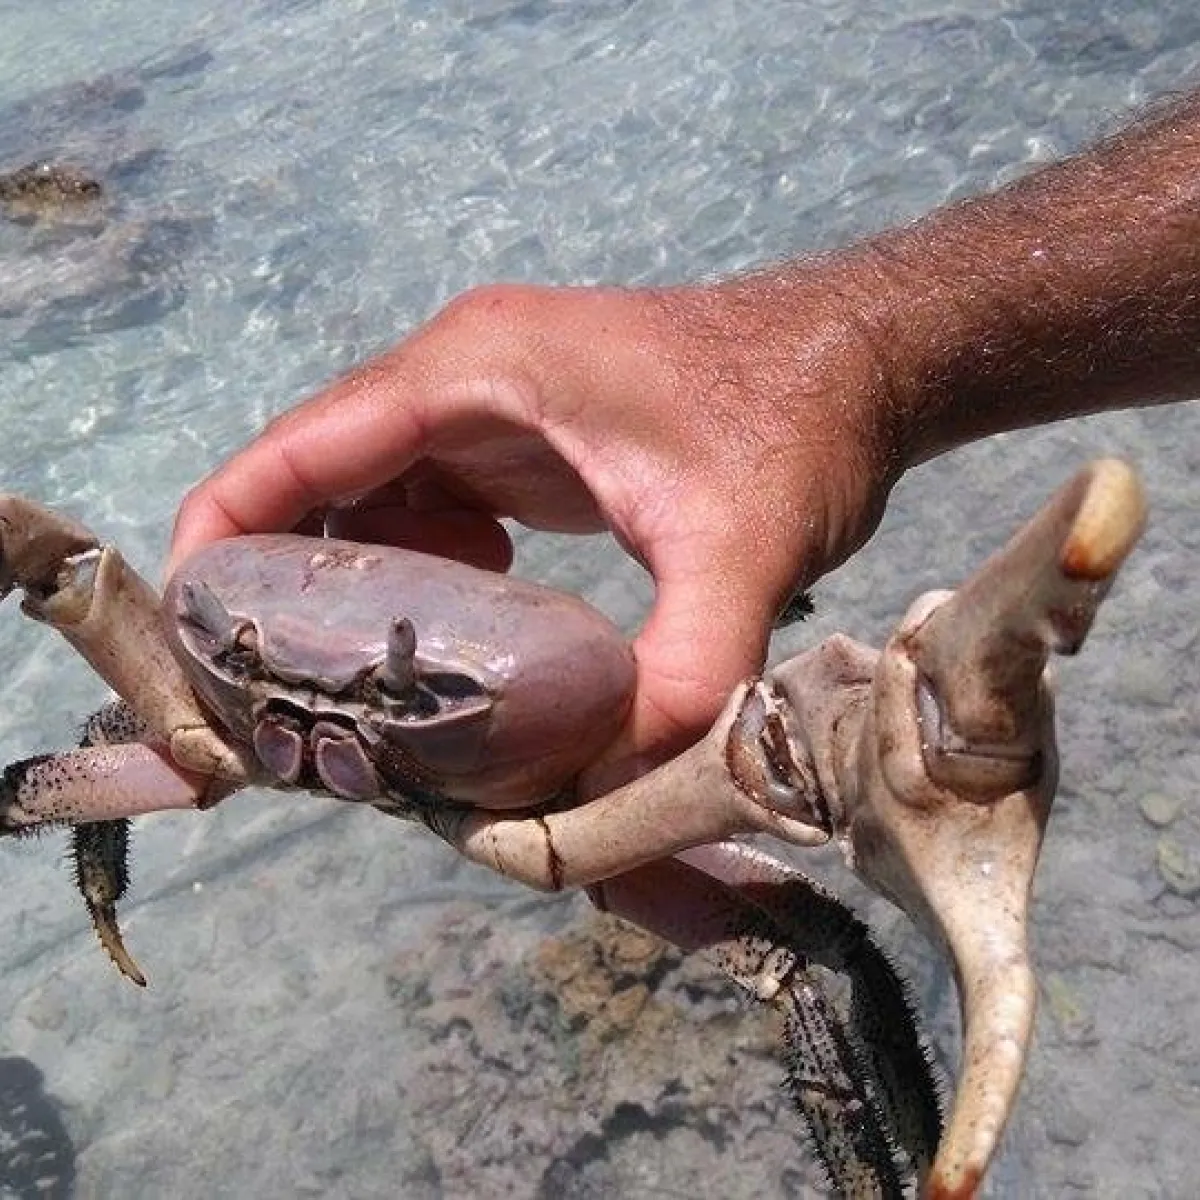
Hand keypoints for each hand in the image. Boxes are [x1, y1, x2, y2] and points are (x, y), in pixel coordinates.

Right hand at [169, 276, 900, 775]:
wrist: (859, 360)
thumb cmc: (799, 419)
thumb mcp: (745, 548)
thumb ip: (681, 673)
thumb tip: (607, 798)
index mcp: (476, 371)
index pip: (300, 447)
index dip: (223, 535)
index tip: (193, 636)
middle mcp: (462, 377)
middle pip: (321, 483)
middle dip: (290, 589)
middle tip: (289, 707)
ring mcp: (490, 407)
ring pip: (373, 501)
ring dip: (357, 592)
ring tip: (357, 696)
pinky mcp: (522, 443)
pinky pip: (430, 509)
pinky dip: (421, 581)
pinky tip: (452, 650)